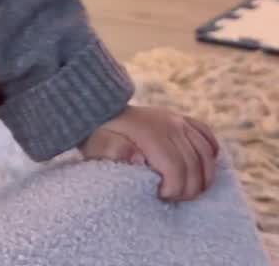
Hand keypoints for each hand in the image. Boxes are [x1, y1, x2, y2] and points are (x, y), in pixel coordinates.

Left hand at [79, 105, 218, 201]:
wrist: (101, 110)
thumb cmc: (100, 135)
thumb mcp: (98, 146)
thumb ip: (115, 152)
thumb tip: (140, 159)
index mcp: (149, 133)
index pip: (176, 168)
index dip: (174, 190)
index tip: (160, 197)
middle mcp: (168, 123)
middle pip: (194, 164)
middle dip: (188, 189)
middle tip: (172, 199)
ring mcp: (177, 119)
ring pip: (205, 153)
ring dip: (203, 177)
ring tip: (186, 189)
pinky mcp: (181, 118)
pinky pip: (206, 134)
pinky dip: (210, 153)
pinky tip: (203, 167)